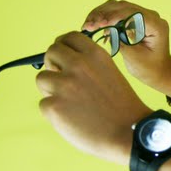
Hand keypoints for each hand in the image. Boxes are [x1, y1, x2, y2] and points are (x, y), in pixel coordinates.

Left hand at [36, 31, 152, 163]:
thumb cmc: (121, 107)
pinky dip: (54, 111)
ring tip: (70, 102)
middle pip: (51, 52)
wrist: (129, 132)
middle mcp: (78, 65)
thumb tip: (62, 65)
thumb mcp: (110, 73)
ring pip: (41, 79)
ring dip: (51, 89)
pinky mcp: (53, 105)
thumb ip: (89, 65)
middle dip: (53, 65)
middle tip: (63, 80)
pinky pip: (44, 103)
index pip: (68, 37)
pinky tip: (72, 118)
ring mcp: (63, 85)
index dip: (64, 47)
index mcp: (95, 55)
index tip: (64, 57)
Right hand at [82, 0, 170, 91]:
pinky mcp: (134, 19)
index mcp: (156, 25)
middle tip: (88, 26)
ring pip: (117, 7)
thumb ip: (121, 43)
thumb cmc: (149, 68)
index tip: (100, 25)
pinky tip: (93, 28)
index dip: (115, 16)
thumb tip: (106, 30)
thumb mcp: (135, 58)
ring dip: (100, 14)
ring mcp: (142, 16)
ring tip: (87, 26)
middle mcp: (151, 16)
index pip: (134, 13)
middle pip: (123, 6)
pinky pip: (116, 13)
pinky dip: (103, 18)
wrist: (157, 71)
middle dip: (103, 14)